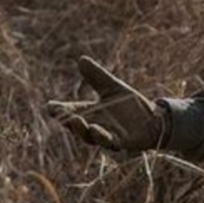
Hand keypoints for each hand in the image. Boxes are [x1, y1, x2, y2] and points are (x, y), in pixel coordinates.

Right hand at [45, 56, 167, 151]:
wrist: (154, 121)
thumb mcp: (112, 87)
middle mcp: (96, 126)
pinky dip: (102, 136)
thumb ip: (97, 77)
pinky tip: (95, 129)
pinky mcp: (121, 143)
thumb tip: (81, 59)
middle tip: (60, 114)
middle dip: (68, 121)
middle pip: (78, 126)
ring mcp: (108, 136)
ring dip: (82, 129)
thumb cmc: (131, 106)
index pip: (71, 111)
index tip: (49, 107)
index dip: (59, 111)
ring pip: (91, 137)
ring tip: (76, 120)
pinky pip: (110, 142)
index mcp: (91, 113)